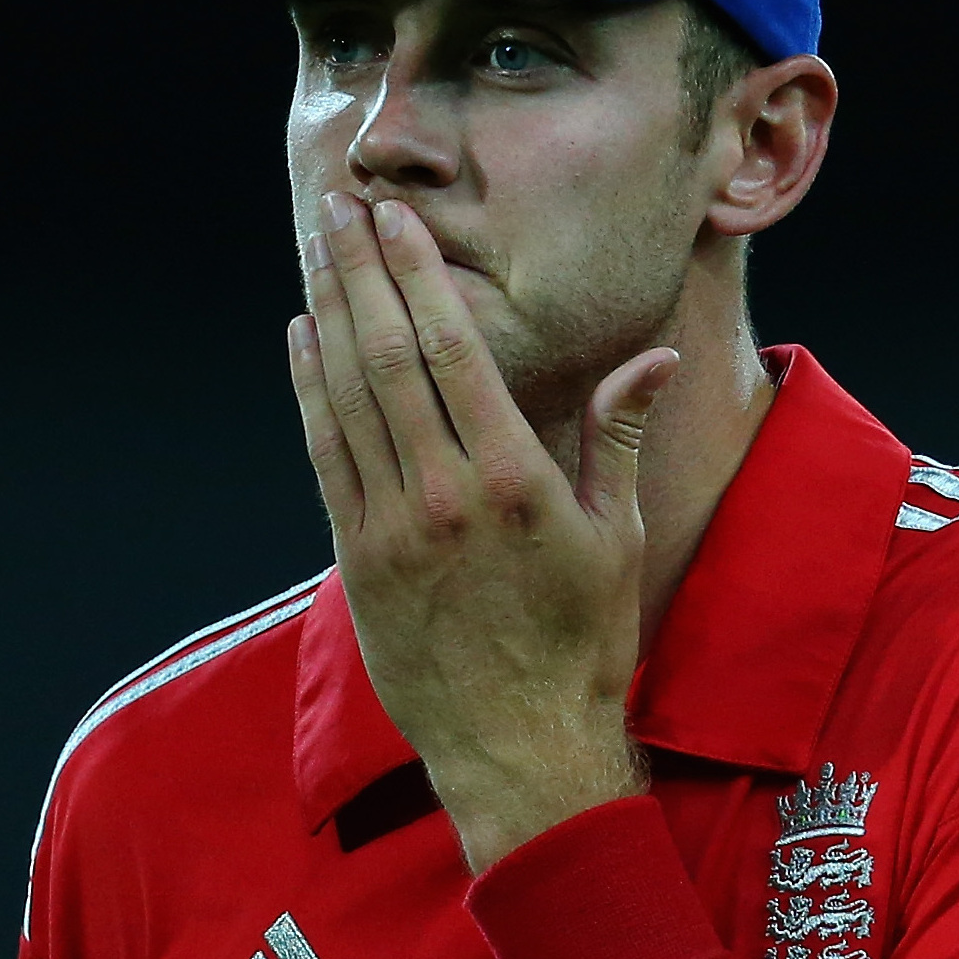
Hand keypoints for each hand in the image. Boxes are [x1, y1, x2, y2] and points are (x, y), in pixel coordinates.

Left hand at [288, 190, 679, 870]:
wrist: (519, 749)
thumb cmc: (582, 645)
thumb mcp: (617, 539)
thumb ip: (617, 439)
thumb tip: (655, 355)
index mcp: (513, 479)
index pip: (455, 349)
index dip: (419, 274)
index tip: (397, 221)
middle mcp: (442, 493)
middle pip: (389, 356)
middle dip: (361, 274)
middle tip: (341, 209)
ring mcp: (390, 527)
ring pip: (348, 396)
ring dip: (329, 316)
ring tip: (317, 253)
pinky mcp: (356, 559)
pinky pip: (325, 454)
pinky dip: (310, 391)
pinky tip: (304, 341)